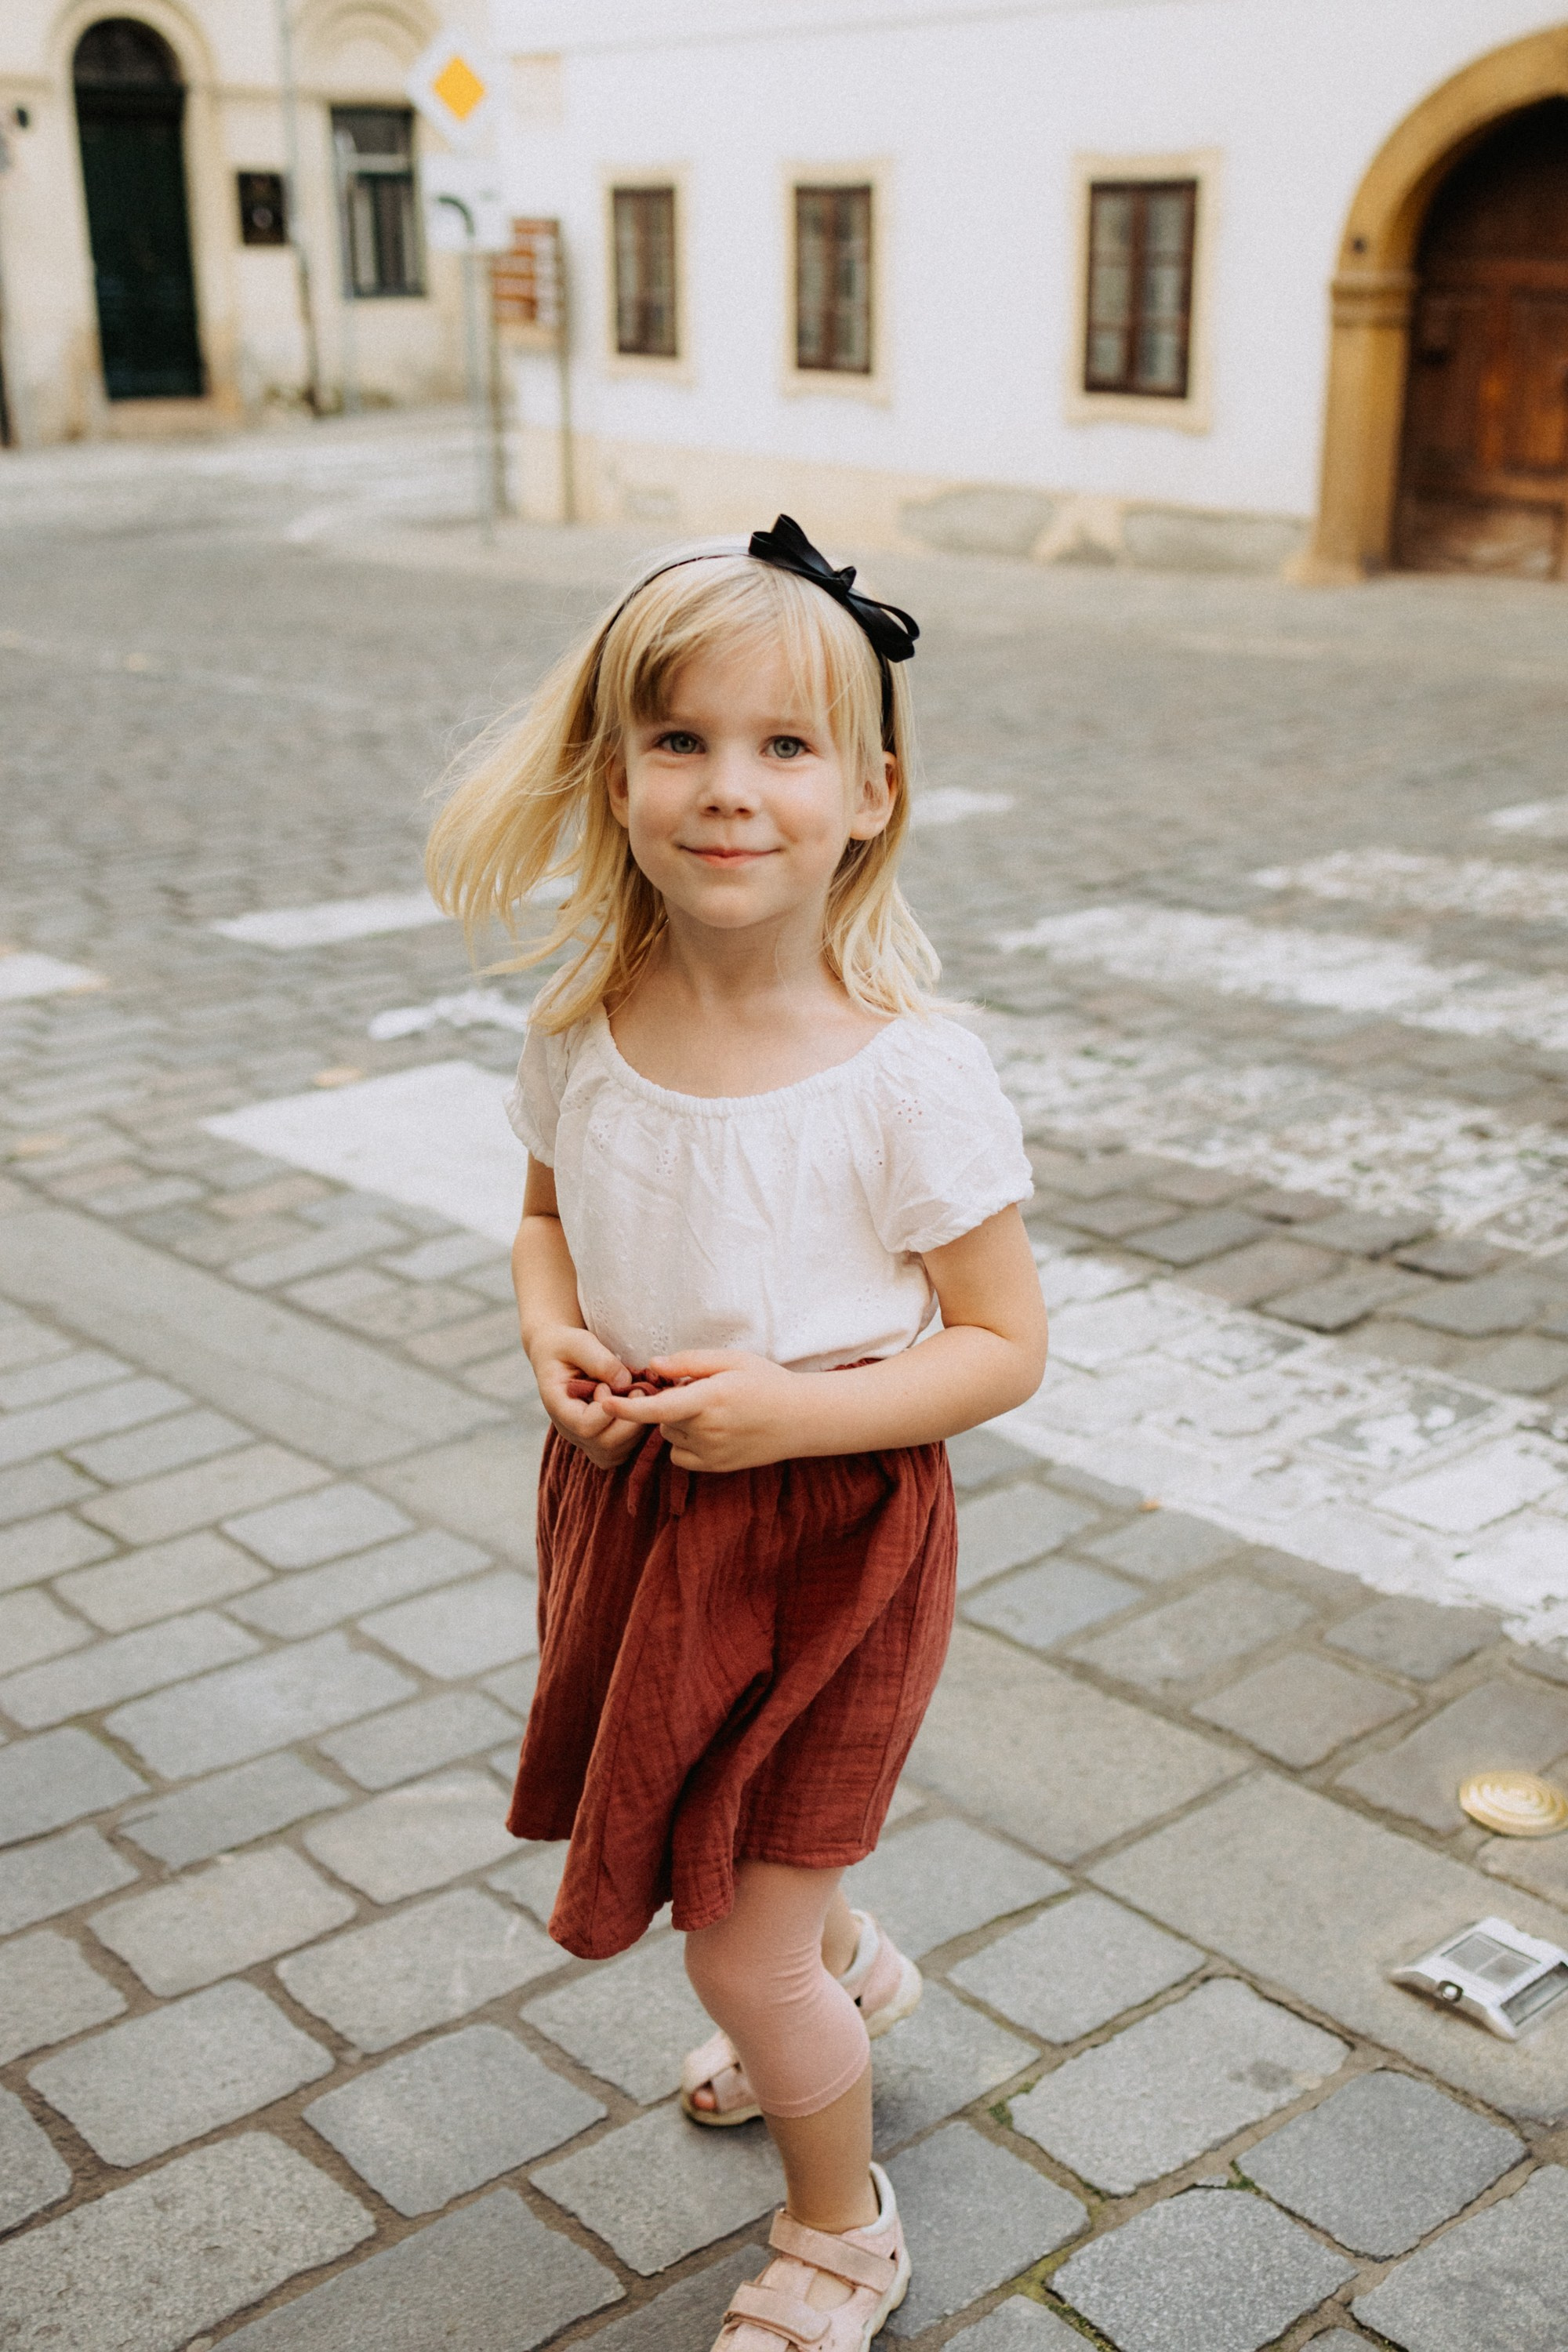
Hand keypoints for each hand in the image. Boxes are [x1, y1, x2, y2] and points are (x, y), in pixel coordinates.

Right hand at [526, 1323, 643, 1469]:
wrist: (557, 1354)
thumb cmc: (566, 1346)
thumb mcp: (577, 1342)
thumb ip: (599, 1360)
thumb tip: (624, 1383)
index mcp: (557, 1405)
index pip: (585, 1426)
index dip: (606, 1408)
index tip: (608, 1385)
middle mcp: (568, 1429)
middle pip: (604, 1445)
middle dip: (629, 1420)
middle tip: (638, 1390)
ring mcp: (582, 1439)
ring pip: (614, 1454)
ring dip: (635, 1429)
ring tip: (638, 1399)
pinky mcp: (597, 1441)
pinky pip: (619, 1453)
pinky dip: (633, 1438)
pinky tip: (636, 1411)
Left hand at [600, 1350, 806, 1471]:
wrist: (801, 1419)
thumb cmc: (767, 1382)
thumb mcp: (731, 1360)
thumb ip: (689, 1362)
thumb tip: (653, 1366)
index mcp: (710, 1399)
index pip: (659, 1407)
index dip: (628, 1407)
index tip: (605, 1402)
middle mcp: (708, 1430)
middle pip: (662, 1417)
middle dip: (671, 1404)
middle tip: (702, 1391)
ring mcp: (712, 1453)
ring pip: (671, 1436)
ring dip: (679, 1423)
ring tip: (713, 1411)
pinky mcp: (716, 1468)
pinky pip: (681, 1456)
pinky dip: (686, 1443)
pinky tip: (712, 1431)